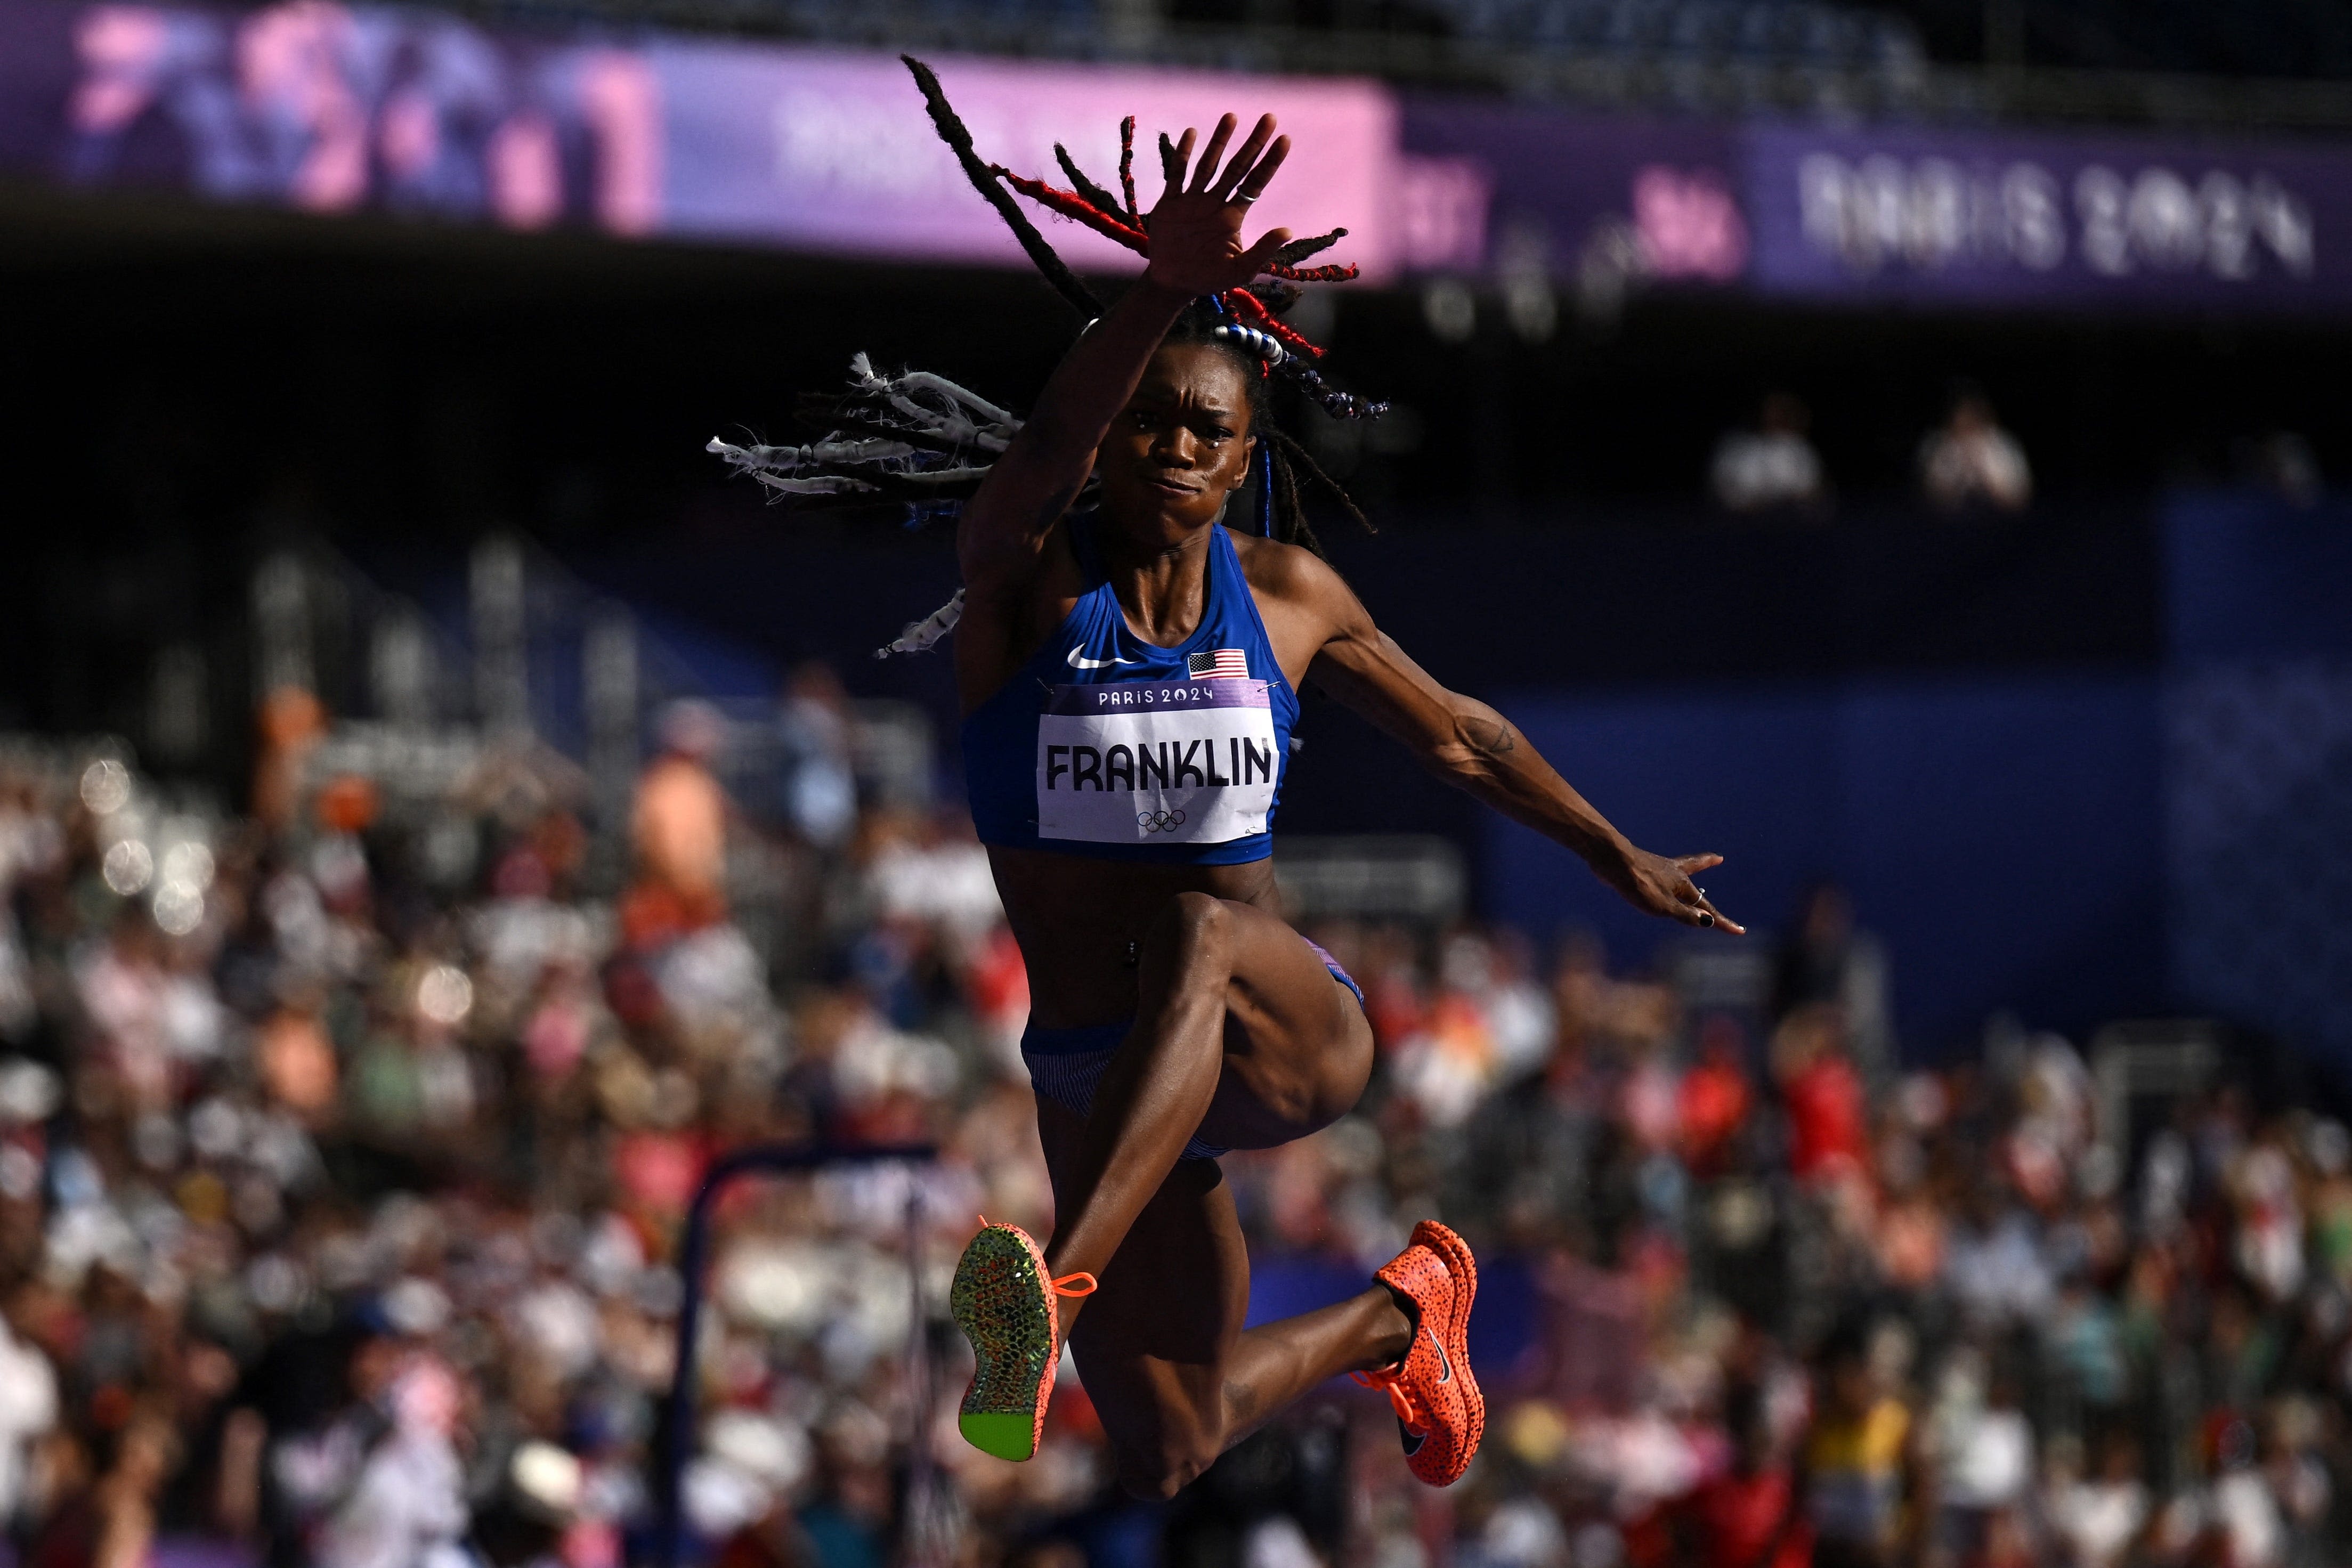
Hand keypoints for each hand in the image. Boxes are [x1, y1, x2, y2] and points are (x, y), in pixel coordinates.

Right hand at [1143, 112, 1293, 296]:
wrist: (1173, 283)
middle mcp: (1215, 202)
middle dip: (1253, 143)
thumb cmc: (1209, 279)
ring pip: (1208, 164)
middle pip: (1238, 167)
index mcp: (1233, 216)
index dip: (1270, 162)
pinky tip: (1192, 133)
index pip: (1255, 183)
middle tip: (1270, 117)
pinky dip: (1183, 155)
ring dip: (1220, 141)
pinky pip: (1177, 174)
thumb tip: (1288, 230)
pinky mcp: (1170, 203)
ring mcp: (1193, 200)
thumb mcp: (1239, 270)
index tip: (1285, 139)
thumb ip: (1262, 251)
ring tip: (1232, 117)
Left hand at [1602, 848, 1743, 934]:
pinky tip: (1652, 876)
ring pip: (1677, 869)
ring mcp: (1657, 869)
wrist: (1612, 861)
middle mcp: (1673, 873)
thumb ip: (1685, 914)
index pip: (1706, 908)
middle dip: (1707, 864)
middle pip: (1695, 869)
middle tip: (1719, 858)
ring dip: (1688, 866)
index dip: (1722, 922)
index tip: (1739, 931)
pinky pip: (1658, 874)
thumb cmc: (1639, 884)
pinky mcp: (1641, 870)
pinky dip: (1662, 875)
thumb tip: (1708, 921)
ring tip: (1693, 865)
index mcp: (1682, 883)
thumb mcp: (1664, 906)